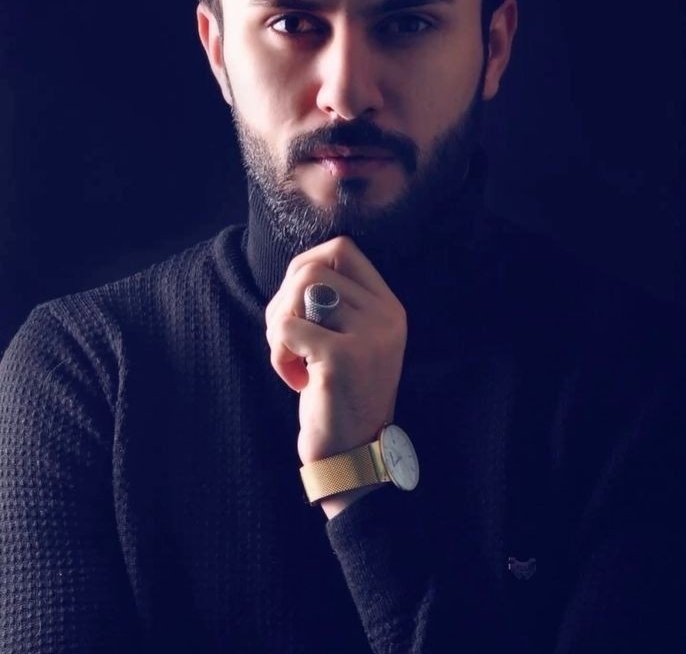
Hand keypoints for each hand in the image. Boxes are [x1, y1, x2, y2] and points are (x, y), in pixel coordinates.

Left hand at [265, 236, 406, 476]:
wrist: (353, 455)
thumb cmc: (339, 394)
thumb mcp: (350, 340)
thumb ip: (333, 303)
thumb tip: (296, 271)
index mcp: (388, 307)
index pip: (342, 249)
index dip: (306, 265)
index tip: (296, 304)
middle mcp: (386, 316)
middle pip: (312, 267)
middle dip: (282, 299)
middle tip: (285, 340)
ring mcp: (368, 336)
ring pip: (299, 290)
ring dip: (278, 324)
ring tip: (287, 357)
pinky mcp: (343, 358)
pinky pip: (287, 327)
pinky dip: (278, 353)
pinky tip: (295, 380)